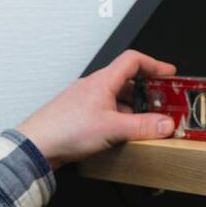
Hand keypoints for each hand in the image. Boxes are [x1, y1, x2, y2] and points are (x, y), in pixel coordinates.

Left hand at [14, 49, 177, 170]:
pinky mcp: (81, 116)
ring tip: (147, 123)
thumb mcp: (112, 128)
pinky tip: (125, 134)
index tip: (169, 73)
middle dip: (149, 91)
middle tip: (163, 103)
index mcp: (103, 81)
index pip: (133, 60)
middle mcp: (94, 87)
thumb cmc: (65, 130)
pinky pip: (108, 111)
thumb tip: (165, 124)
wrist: (36, 146)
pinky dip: (121, 119)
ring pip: (118, 98)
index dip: (154, 64)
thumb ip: (143, 126)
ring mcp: (87, 101)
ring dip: (135, 108)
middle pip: (128, 80)